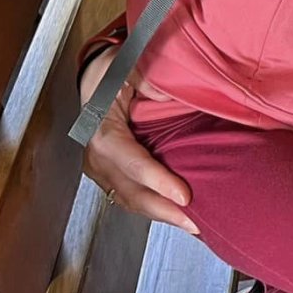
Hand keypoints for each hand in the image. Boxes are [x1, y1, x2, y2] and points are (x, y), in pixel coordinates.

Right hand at [79, 46, 197, 234]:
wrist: (95, 77)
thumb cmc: (114, 71)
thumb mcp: (130, 66)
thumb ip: (148, 81)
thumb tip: (169, 98)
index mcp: (101, 131)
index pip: (131, 161)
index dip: (157, 180)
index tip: (184, 195)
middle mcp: (96, 157)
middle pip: (130, 191)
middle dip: (164, 210)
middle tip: (196, 222)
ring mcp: (100, 170)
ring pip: (131, 200)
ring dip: (161, 214)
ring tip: (193, 225)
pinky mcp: (109, 175)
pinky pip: (131, 196)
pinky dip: (154, 206)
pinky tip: (176, 213)